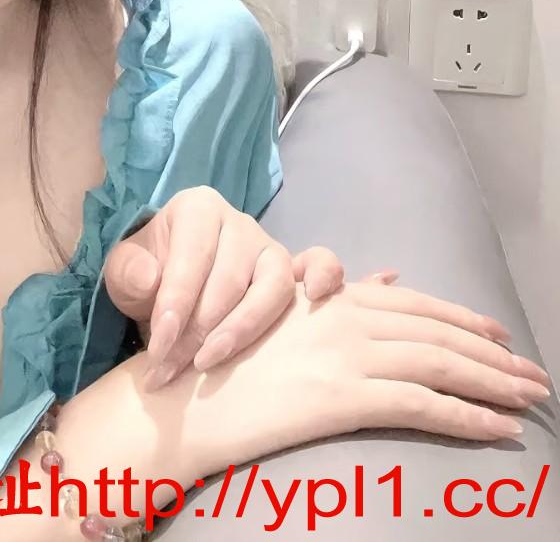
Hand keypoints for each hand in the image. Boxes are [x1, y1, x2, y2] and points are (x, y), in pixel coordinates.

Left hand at [102, 186, 408, 388]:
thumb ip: (129, 272)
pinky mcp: (292, 272)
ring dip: (242, 329)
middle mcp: (238, 221)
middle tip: (172, 370)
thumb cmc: (148, 274)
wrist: (167, 283)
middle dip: (198, 330)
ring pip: (271, 286)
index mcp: (196, 209)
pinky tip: (312, 299)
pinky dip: (324, 277)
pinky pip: (320, 265)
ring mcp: (269, 246)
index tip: (158, 348)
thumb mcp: (124, 271)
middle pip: (229, 279)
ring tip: (211, 362)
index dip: (175, 306)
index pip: (191, 259)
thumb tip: (151, 279)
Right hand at [159, 278, 550, 479]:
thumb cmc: (221, 359)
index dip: (462, 318)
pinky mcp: (345, 396)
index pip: (414, 306)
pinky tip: (498, 429)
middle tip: (534, 374)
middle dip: (493, 354)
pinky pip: (423, 405)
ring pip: (441, 364)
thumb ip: (334, 295)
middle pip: (437, 333)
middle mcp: (345, 318)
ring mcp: (346, 355)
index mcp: (330, 298)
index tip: (499, 333)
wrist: (183, 392)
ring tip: (529, 399)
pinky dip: (469, 417)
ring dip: (494, 384)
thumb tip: (389, 277)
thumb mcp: (278, 314)